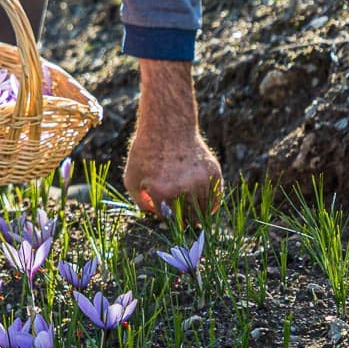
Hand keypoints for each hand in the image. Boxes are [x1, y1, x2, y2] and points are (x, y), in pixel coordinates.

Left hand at [125, 59, 221, 215]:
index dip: (167, 219)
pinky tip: (202, 204)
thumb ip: (140, 203)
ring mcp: (200, 182)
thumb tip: (155, 218)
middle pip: (188, 221)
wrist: (168, 125)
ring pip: (204, 212)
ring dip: (198, 214)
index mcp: (161, 192)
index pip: (169, 221)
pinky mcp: (214, 174)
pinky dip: (211, 204)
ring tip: (191, 211)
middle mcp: (183, 190)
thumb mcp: (132, 177)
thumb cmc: (146, 152)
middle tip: (182, 221)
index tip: (168, 217)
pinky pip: (216, 199)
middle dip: (184, 222)